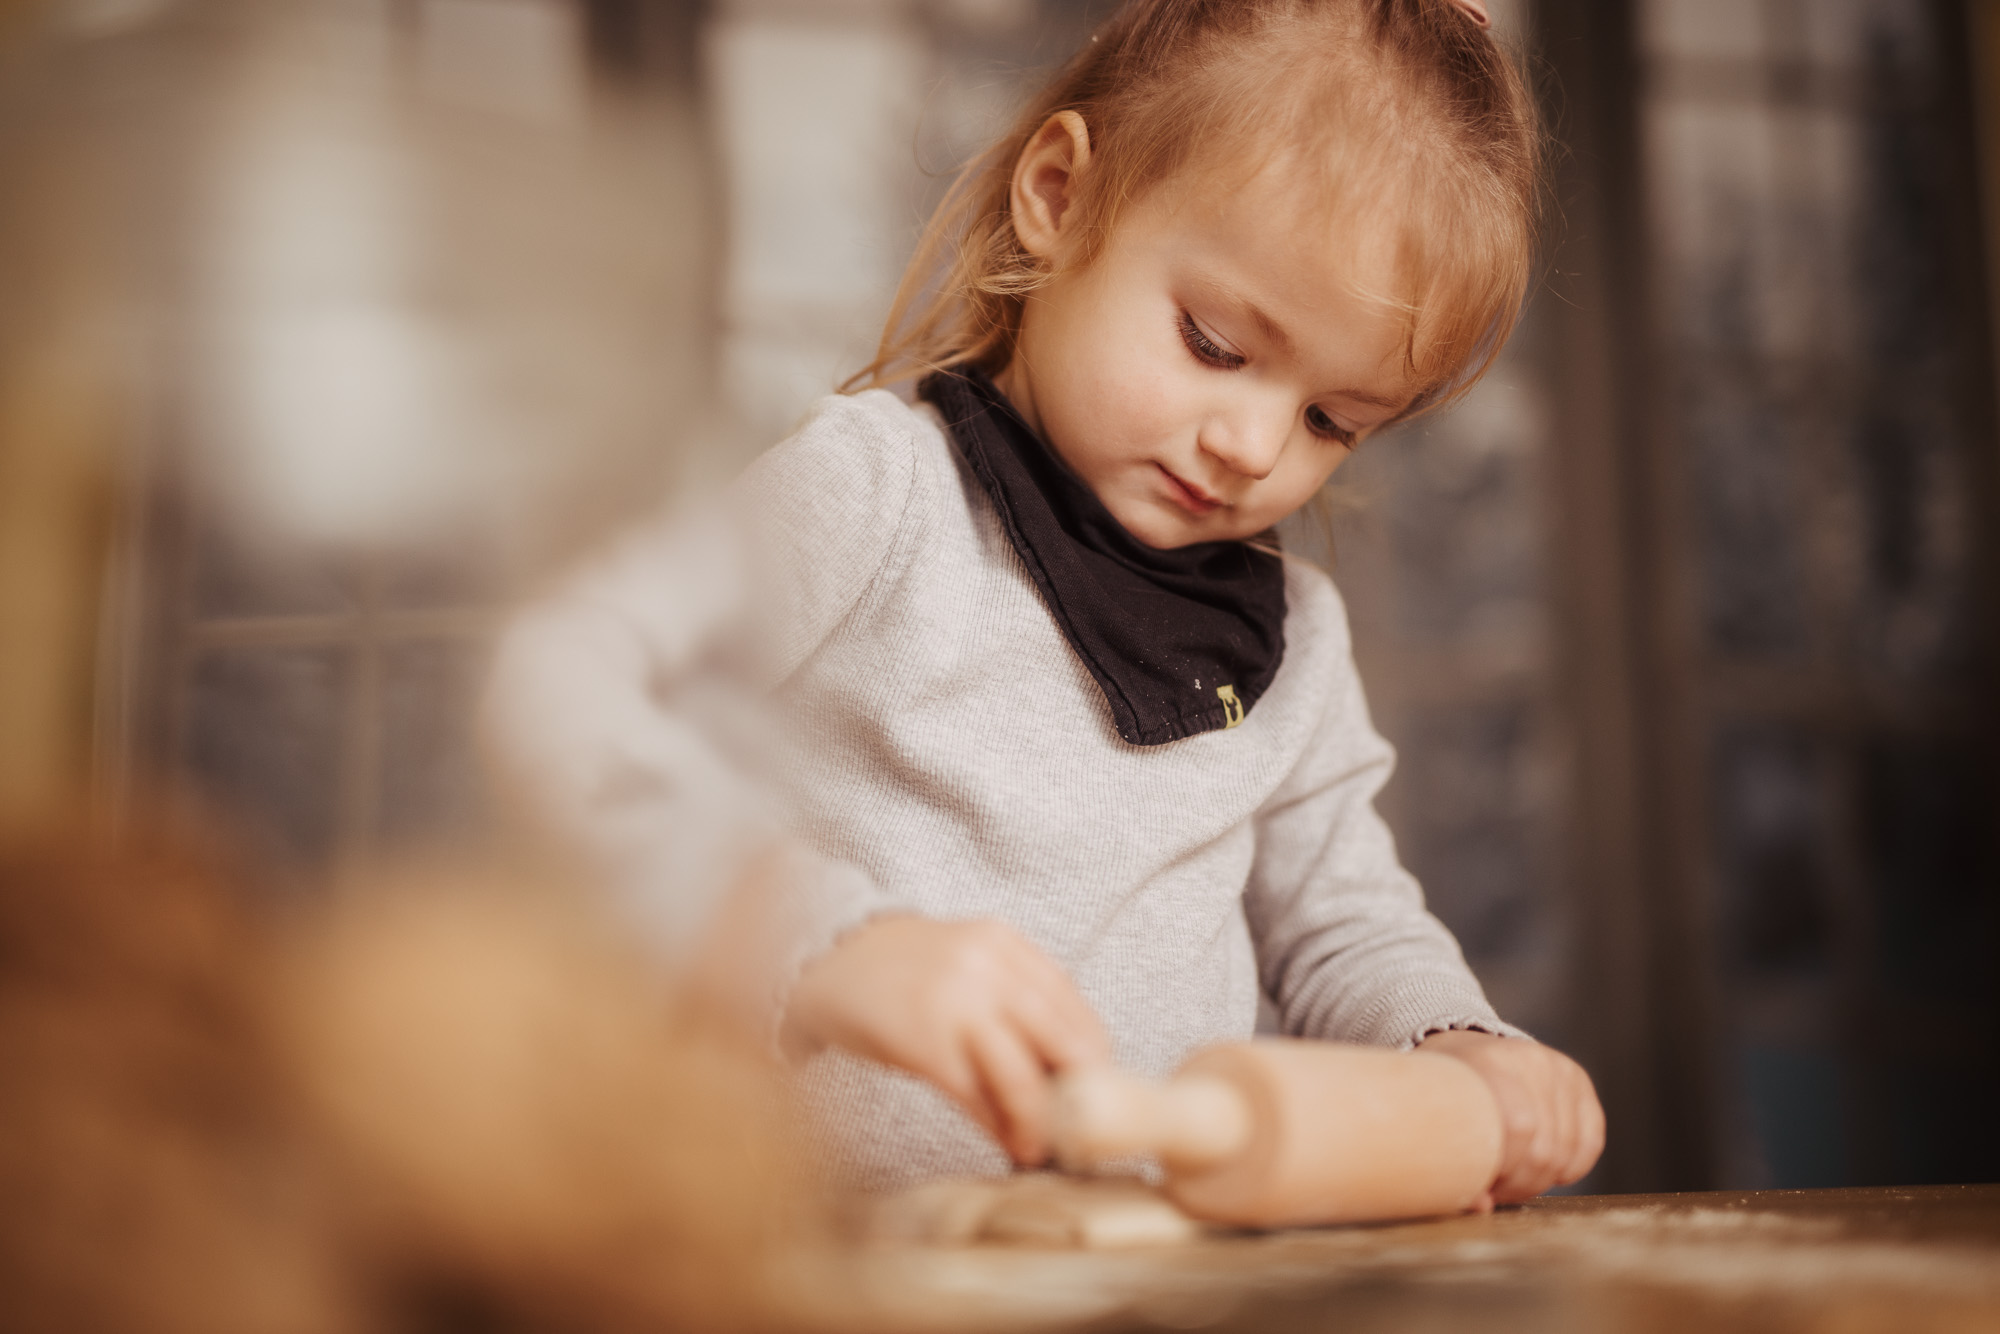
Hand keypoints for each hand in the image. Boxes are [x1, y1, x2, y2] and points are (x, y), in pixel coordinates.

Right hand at [783, 915, 1110, 1164]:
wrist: (824, 960)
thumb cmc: (900, 973)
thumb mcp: (966, 963)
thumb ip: (1012, 1000)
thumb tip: (1062, 1071)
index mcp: (1006, 945)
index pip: (1074, 1006)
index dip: (1093, 1058)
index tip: (1097, 1092)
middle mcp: (989, 967)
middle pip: (1066, 1041)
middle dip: (1082, 1093)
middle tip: (1082, 1126)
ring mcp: (956, 1004)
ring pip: (1024, 1078)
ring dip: (1040, 1124)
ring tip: (1039, 1147)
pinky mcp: (924, 1042)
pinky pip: (977, 1097)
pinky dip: (998, 1127)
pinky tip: (1005, 1142)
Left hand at [1417, 1029, 1603, 1204]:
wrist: (1464, 1047)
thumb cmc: (1445, 1089)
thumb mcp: (1432, 1115)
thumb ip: (1451, 1160)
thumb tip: (1482, 1206)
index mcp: (1490, 1064)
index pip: (1519, 1130)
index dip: (1505, 1171)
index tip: (1482, 1186)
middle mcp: (1532, 1061)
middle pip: (1544, 1149)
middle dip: (1520, 1183)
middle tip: (1496, 1188)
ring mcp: (1558, 1068)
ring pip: (1567, 1151)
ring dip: (1541, 1178)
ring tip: (1513, 1176)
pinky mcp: (1578, 1080)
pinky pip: (1589, 1142)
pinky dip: (1570, 1166)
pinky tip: (1545, 1168)